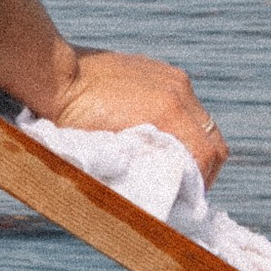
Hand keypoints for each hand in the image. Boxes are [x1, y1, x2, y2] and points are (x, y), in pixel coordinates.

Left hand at [48, 49, 226, 183]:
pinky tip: (160, 133)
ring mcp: (171, 77)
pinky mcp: (161, 70)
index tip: (186, 200)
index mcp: (168, 113)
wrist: (57, 77)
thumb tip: (160, 188)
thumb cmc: (74, 120)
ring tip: (172, 161)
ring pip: (203, 122)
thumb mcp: (112, 152)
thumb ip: (144, 166)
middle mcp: (178, 91)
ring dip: (194, 144)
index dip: (200, 185)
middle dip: (204, 168)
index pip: (206, 157)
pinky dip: (181, 123)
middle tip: (184, 187)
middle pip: (213, 140)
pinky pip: (185, 102)